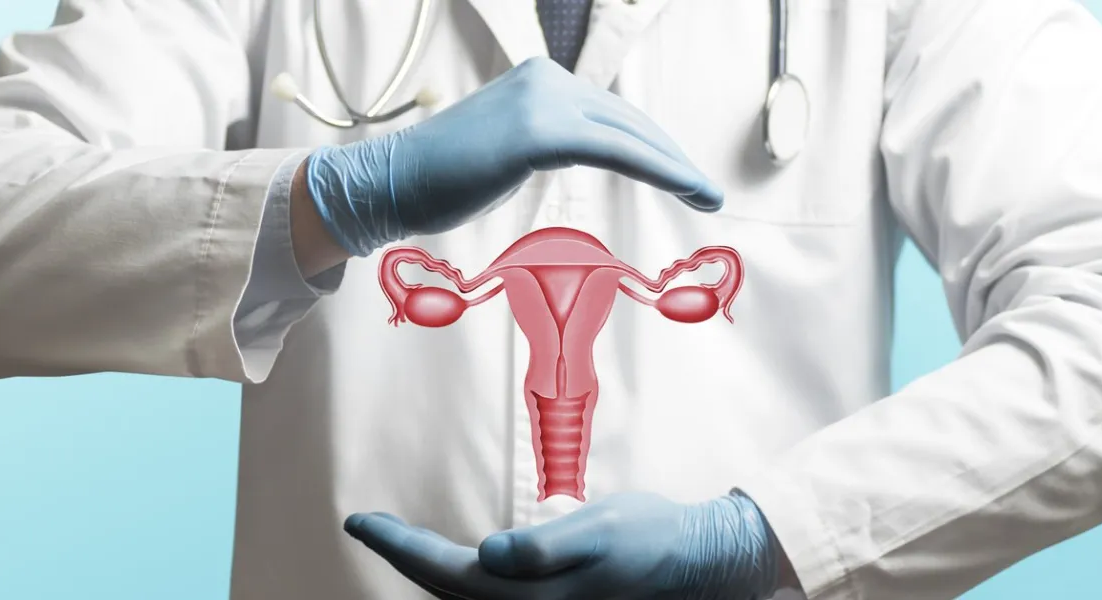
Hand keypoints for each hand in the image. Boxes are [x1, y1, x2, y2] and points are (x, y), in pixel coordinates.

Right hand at [303, 56, 723, 256]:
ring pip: (630, 136)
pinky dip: (660, 171)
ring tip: (709, 196)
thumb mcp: (507, 150)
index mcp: (541, 80)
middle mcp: (548, 79)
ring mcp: (543, 100)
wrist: (390, 184)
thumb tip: (582, 150)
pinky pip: (616, 151)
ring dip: (676, 168)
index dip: (655, 147)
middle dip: (674, 158)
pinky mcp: (540, 131)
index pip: (612, 115)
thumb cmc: (442, 180)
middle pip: (629, 122)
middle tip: (711, 192)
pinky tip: (688, 188)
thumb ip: (547, 142)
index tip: (686, 178)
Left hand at [344, 491, 782, 599]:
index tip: (358, 519)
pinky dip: (455, 579)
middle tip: (365, 524)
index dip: (397, 545)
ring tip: (397, 541)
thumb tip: (489, 554)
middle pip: (444, 588)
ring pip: (460, 597)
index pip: (443, 570)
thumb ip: (546, 547)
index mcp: (528, 595)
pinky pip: (484, 597)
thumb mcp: (603, 532)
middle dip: (402, 556)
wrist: (698, 562)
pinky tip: (454, 565)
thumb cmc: (650, 538)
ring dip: (425, 572)